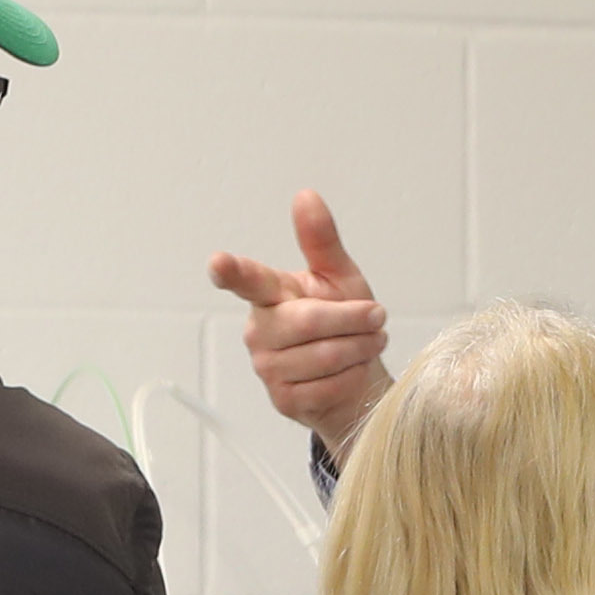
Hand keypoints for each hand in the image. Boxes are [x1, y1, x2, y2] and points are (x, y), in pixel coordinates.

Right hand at [205, 192, 387, 458]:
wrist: (356, 380)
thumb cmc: (344, 324)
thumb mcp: (339, 277)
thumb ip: (321, 240)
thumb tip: (306, 195)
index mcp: (269, 294)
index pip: (247, 280)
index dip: (231, 271)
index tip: (218, 262)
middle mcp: (260, 330)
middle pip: (309, 321)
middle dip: (353, 319)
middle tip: (377, 317)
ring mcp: (268, 367)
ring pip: (324, 356)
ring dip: (360, 348)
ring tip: (369, 343)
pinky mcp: (282, 399)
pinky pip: (327, 386)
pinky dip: (353, 377)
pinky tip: (353, 372)